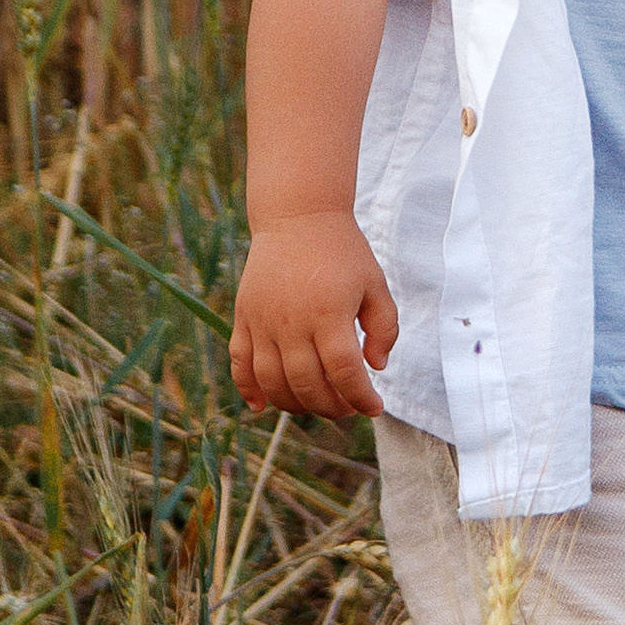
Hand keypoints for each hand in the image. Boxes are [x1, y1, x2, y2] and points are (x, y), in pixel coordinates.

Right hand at [230, 213, 398, 418]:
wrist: (297, 217)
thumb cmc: (342, 252)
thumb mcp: (376, 285)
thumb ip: (384, 328)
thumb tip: (377, 367)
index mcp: (329, 314)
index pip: (344, 372)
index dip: (360, 397)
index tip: (373, 407)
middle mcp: (292, 322)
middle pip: (307, 384)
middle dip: (331, 407)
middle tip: (347, 407)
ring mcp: (263, 322)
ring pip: (272, 382)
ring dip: (295, 405)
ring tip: (316, 404)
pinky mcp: (244, 318)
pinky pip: (239, 363)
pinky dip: (248, 389)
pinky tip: (261, 406)